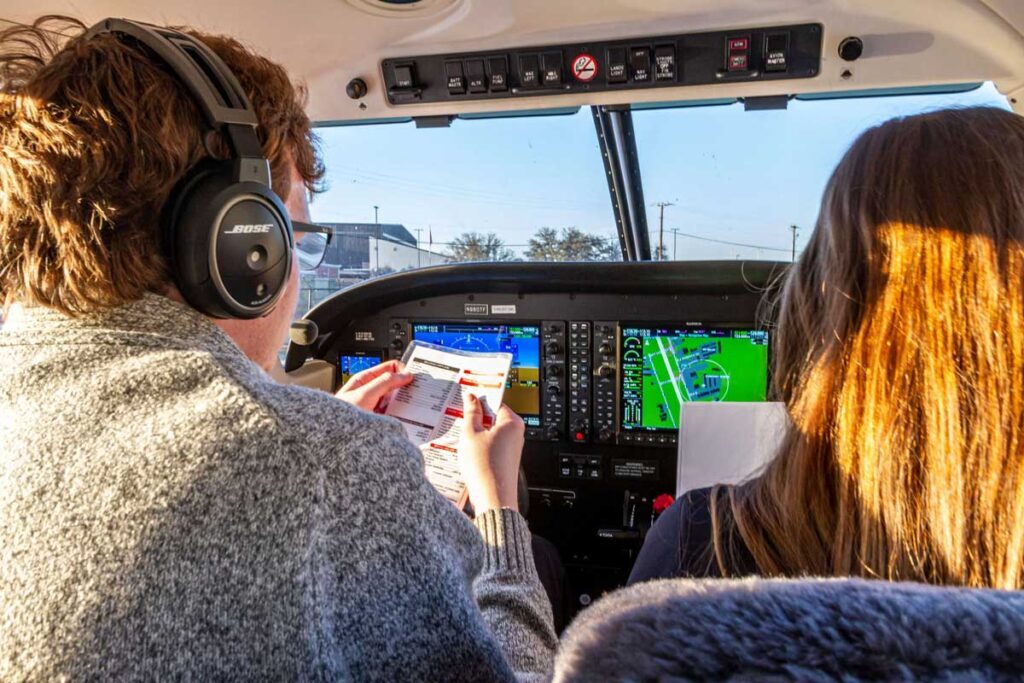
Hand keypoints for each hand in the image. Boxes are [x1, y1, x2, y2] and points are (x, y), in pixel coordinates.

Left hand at [335, 360, 412, 412]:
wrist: (334, 439)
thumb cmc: (340, 416)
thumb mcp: (365, 394)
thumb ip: (384, 382)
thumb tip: (404, 374)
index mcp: (365, 379)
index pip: (389, 367)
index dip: (403, 370)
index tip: (414, 378)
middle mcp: (370, 390)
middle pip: (394, 384)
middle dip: (405, 387)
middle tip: (417, 392)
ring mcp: (374, 405)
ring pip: (395, 399)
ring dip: (403, 402)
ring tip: (412, 407)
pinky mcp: (377, 419)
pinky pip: (393, 413)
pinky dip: (400, 414)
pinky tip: (404, 418)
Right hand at [458, 393, 524, 512]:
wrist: (493, 499)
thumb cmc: (485, 468)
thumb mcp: (470, 434)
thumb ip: (471, 413)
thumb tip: (471, 398)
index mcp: (512, 422)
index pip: (495, 401)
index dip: (478, 400)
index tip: (466, 399)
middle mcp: (516, 434)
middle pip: (493, 417)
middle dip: (476, 419)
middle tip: (461, 421)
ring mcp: (512, 447)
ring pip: (490, 432)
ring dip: (476, 434)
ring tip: (464, 441)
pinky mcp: (506, 459)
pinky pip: (491, 445)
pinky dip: (479, 446)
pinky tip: (470, 454)